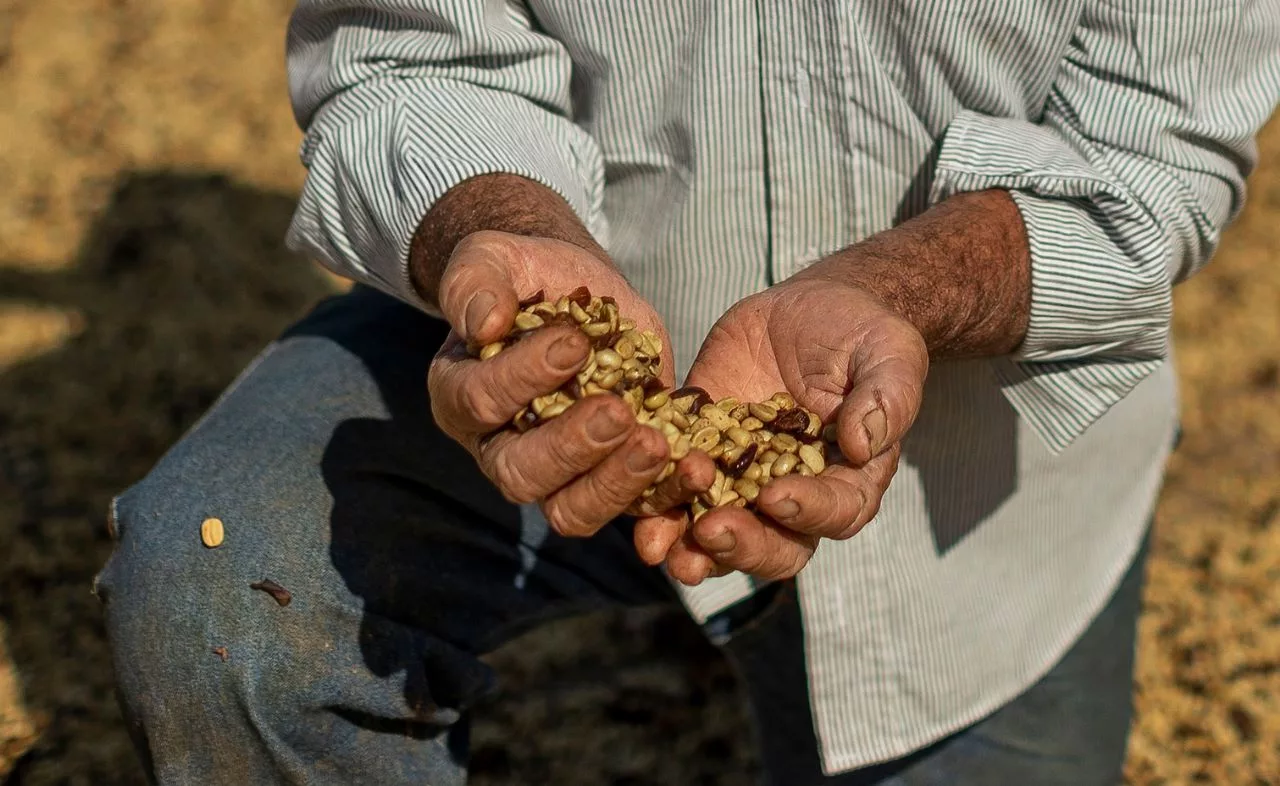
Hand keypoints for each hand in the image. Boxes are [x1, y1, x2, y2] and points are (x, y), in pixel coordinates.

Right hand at [427, 230, 714, 537]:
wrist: (574, 290)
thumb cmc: (524, 277)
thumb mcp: (491, 258)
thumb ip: (474, 283)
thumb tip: (483, 323)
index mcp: (460, 396)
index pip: (480, 401)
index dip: (525, 377)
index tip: (574, 343)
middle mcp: (498, 447)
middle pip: (521, 473)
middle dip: (572, 446)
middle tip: (619, 412)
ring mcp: (553, 474)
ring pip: (569, 510)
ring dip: (615, 483)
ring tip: (657, 444)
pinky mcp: (605, 477)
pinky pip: (628, 507)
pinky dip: (661, 494)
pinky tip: (690, 465)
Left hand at [640, 276, 927, 584]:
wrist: (809, 311)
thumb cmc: (862, 334)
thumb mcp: (889, 352)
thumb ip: (887, 398)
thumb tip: (864, 444)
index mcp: (848, 480)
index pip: (835, 512)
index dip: (807, 511)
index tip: (775, 496)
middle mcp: (794, 496)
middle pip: (773, 545)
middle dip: (740, 545)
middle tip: (710, 530)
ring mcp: (741, 481)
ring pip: (716, 535)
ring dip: (687, 546)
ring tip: (658, 546)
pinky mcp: (699, 453)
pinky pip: (674, 490)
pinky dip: (651, 505)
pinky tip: (629, 507)